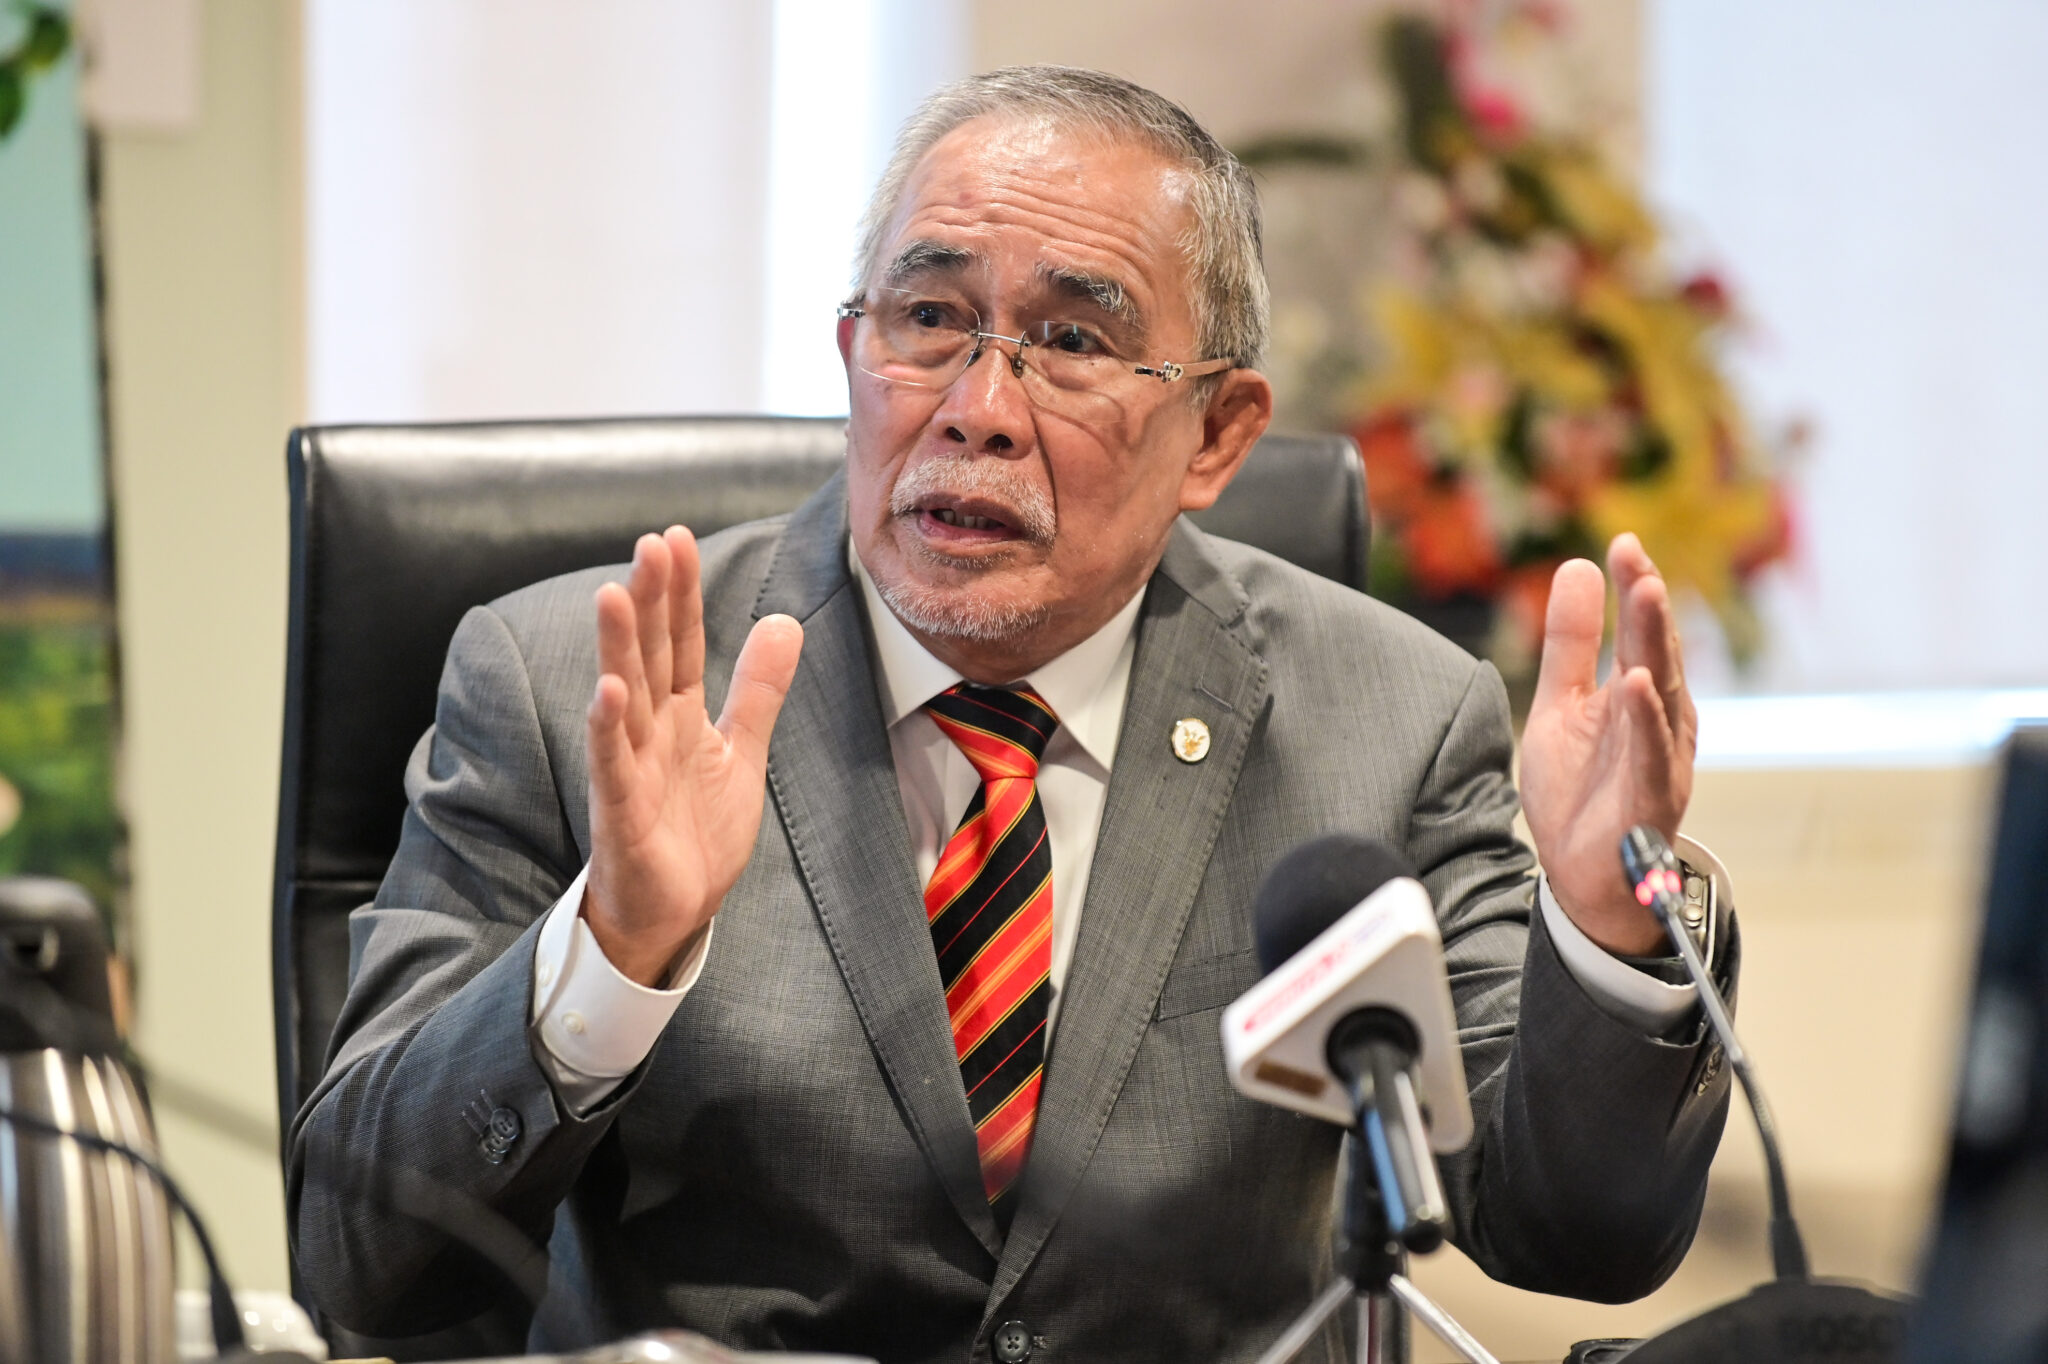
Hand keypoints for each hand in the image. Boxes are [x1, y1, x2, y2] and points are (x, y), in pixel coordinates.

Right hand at [584, 528, 802, 985]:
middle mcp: (649, 732)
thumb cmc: (695, 832)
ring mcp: (630, 770)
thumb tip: (784, 622)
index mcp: (678, 715)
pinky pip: (612, 766)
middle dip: (649, 601)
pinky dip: (609, 730)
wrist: (674, 912)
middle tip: (652, 544)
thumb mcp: (740, 752)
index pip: (678, 642)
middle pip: (648, 655)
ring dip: (618, 648)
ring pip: (624, 698)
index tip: (676, 538)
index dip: (679, 593)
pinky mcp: (621, 813)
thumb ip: (757, 689)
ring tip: (615, 593)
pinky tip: (607, 691)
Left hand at [1519, 534, 1696, 955]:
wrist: (1582, 871)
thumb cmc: (1580, 787)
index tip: (1621, 542)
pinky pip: (1651, 752)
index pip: (1636, 630)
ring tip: (1646, 593)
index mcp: (1637, 693)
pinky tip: (1634, 684)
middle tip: (1635, 556)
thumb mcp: (1560, 704)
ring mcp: (1660, 755)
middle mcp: (1658, 717)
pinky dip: (1645, 719)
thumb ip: (1570, 643)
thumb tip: (1578, 566)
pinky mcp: (1651, 794)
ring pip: (1659, 691)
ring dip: (1654, 642)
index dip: (1632, 586)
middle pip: (1653, 650)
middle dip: (1646, 602)